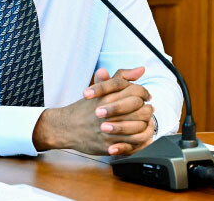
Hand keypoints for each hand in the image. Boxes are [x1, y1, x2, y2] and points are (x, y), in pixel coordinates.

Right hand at [32, 67, 154, 155]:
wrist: (66, 127)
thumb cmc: (84, 108)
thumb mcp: (100, 88)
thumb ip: (121, 77)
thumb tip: (141, 69)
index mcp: (108, 95)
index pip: (137, 92)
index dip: (145, 94)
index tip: (146, 97)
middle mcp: (110, 111)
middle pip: (141, 110)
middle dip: (147, 111)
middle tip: (147, 111)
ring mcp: (109, 129)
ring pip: (139, 128)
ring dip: (145, 126)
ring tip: (145, 124)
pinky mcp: (108, 144)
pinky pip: (132, 144)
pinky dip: (140, 141)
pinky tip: (140, 137)